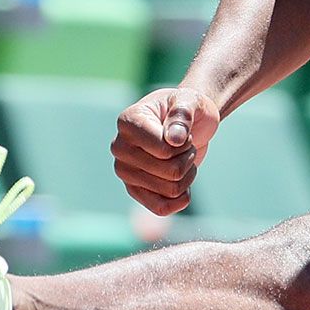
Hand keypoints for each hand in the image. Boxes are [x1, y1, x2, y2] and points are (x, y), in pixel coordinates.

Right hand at [113, 85, 223, 216]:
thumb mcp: (190, 101)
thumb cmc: (187, 108)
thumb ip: (182, 115)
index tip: (182, 130)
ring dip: (187, 175)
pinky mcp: (134, 190)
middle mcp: (120, 148)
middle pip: (170, 172)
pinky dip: (181, 198)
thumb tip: (173, 140)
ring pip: (170, 190)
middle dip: (187, 159)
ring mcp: (125, 171)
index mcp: (128, 122)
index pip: (164, 150)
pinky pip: (161, 208)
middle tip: (185, 145)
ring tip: (183, 158)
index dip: (185, 144)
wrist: (188, 122)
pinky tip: (184, 183)